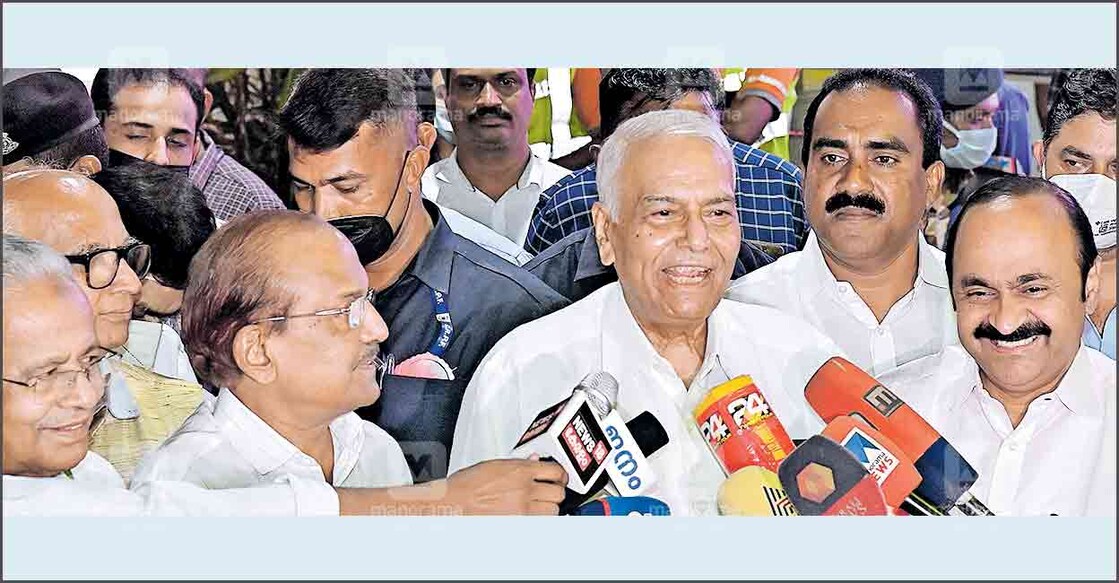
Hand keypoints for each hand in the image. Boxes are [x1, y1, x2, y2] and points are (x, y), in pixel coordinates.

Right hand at [445, 456, 567, 514]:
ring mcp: (522, 509)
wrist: (454, 502)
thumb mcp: (495, 465)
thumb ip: (519, 464)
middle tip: (552, 491)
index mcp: (520, 470)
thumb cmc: (467, 484)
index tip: (560, 477)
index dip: (561, 475)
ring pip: (553, 511)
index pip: (556, 471)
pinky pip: (538, 523)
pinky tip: (531, 516)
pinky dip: (538, 520)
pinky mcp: (518, 524)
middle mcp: (525, 489)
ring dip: (550, 508)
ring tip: (542, 505)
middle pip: (558, 493)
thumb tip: (535, 461)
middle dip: (557, 492)